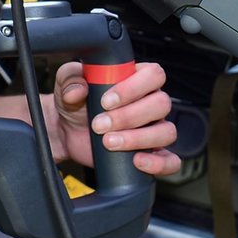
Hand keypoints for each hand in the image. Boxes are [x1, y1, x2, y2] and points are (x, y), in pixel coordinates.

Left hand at [46, 60, 181, 177]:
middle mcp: (151, 103)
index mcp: (138, 79)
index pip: (154, 74)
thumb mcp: (67, 84)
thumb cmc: (74, 103)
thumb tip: (79, 90)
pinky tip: (136, 161)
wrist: (66, 132)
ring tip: (108, 142)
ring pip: (166, 132)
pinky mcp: (152, 154)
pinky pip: (171, 160)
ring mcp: (154, 129)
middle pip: (161, 104)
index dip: (133, 88)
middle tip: (100, 124)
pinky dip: (159, 163)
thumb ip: (70, 78)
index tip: (106, 101)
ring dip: (138, 139)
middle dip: (129, 116)